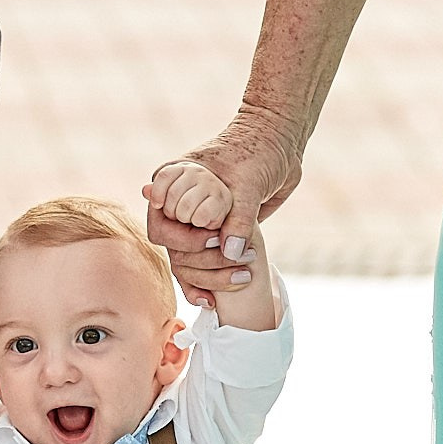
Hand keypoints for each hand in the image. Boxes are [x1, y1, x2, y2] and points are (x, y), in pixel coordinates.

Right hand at [143, 104, 305, 307]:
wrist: (280, 143)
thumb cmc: (259, 151)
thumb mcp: (249, 181)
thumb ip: (239, 216)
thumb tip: (231, 251)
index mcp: (174, 183)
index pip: (162, 221)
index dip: (183, 237)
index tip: (215, 237)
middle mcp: (180, 205)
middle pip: (173, 247)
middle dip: (201, 260)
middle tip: (236, 258)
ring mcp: (196, 222)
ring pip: (186, 262)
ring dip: (210, 276)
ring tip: (243, 276)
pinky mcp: (214, 236)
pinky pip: (200, 267)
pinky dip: (206, 285)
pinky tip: (212, 301)